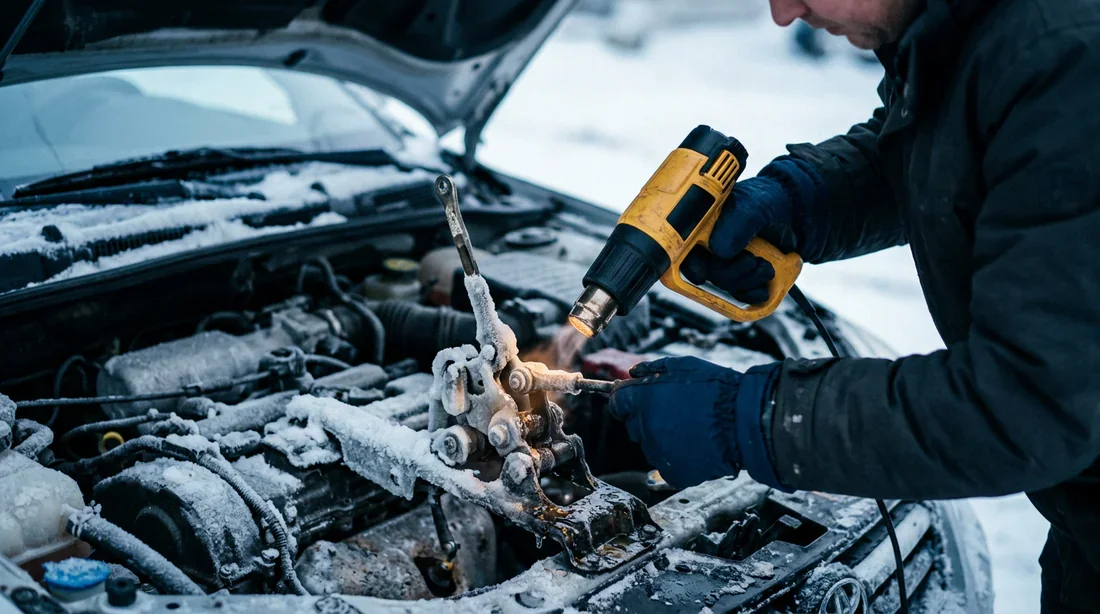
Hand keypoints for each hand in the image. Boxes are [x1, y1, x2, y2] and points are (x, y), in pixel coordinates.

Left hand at [607, 356, 782, 488]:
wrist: (745, 421)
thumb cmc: (718, 390)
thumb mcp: (684, 366)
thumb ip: (652, 369)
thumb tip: (632, 374)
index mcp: (646, 400)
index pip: (616, 402)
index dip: (624, 400)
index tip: (633, 401)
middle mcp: (647, 427)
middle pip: (631, 425)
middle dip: (644, 418)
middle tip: (671, 412)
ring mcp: (659, 452)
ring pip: (648, 444)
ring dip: (660, 437)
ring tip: (688, 428)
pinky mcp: (673, 472)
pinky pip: (663, 465)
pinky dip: (674, 458)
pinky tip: (692, 445)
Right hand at [683, 157, 827, 303]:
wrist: (797, 215)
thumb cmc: (769, 201)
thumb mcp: (755, 205)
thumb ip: (738, 222)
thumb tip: (719, 249)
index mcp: (702, 223)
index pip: (681, 248)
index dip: (688, 263)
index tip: (701, 273)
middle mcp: (708, 243)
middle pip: (705, 271)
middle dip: (730, 273)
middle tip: (752, 261)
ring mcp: (724, 261)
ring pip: (723, 285)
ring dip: (746, 281)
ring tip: (766, 267)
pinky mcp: (740, 275)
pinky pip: (739, 294)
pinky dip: (752, 294)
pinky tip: (764, 286)